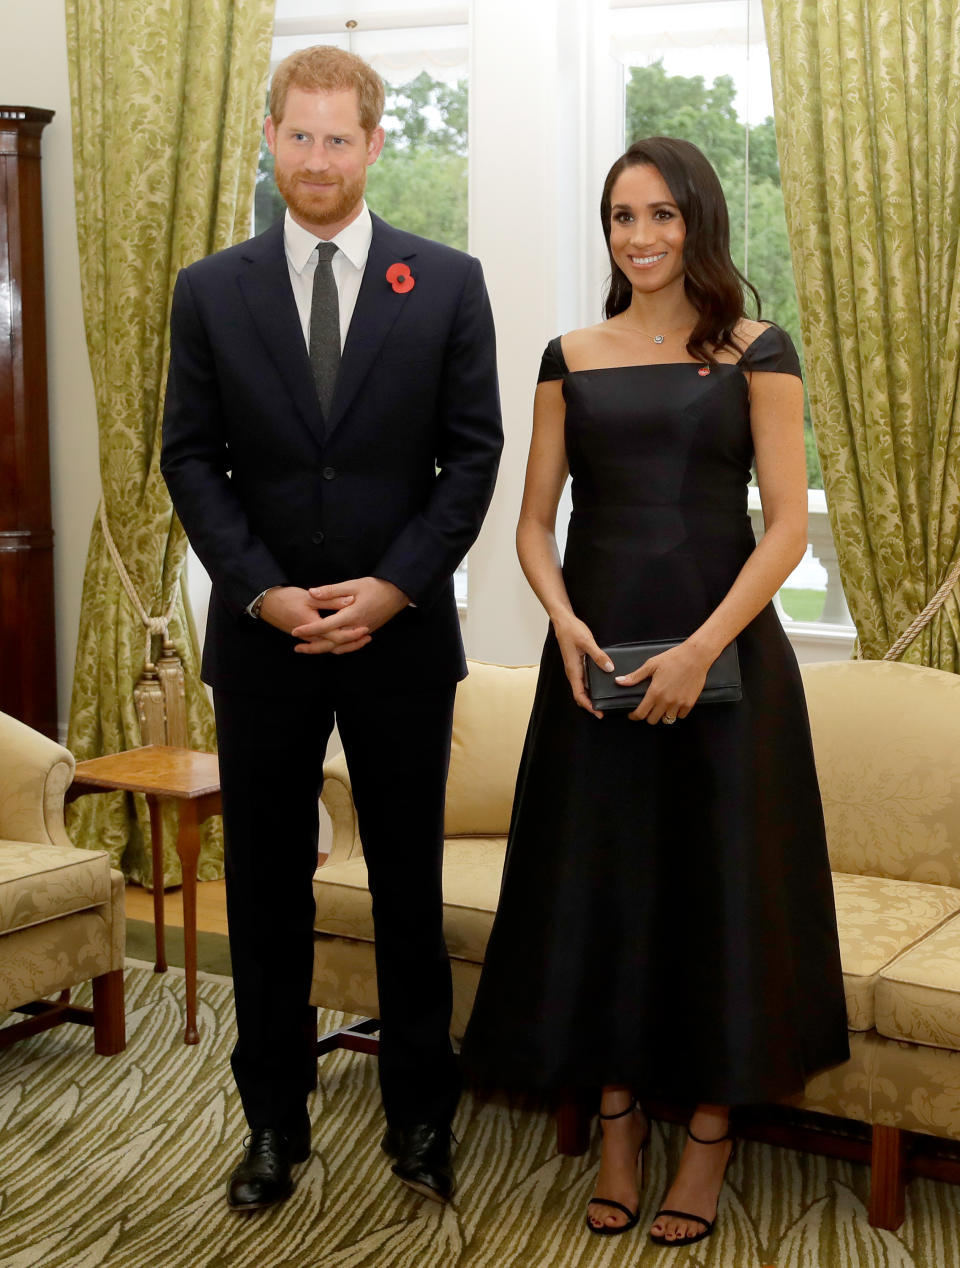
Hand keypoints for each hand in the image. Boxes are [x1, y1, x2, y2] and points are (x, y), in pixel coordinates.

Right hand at [259, 585, 371, 655]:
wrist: (266, 604)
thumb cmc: (286, 598)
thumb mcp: (309, 597)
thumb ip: (330, 599)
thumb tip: (350, 600)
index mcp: (312, 627)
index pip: (336, 636)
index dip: (352, 634)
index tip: (365, 628)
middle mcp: (310, 637)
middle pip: (335, 646)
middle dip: (352, 643)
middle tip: (368, 637)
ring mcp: (307, 638)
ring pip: (329, 647)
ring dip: (345, 645)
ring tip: (361, 640)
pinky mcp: (306, 636)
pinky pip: (324, 644)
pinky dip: (336, 643)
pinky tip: (344, 639)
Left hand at [292, 577, 410, 654]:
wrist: (398, 593)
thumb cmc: (375, 586)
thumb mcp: (352, 585)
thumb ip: (331, 591)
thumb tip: (312, 593)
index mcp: (351, 615)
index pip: (325, 626)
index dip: (309, 629)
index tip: (295, 631)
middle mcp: (356, 627)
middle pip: (332, 643)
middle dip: (313, 647)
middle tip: (297, 648)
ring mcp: (363, 631)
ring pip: (341, 646)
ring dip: (324, 649)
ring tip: (309, 649)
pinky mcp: (367, 631)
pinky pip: (349, 645)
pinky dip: (338, 648)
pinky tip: (330, 646)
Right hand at [551, 612, 612, 718]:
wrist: (563, 621)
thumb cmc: (571, 631)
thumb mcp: (587, 642)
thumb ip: (598, 656)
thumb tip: (609, 668)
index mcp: (573, 670)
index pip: (579, 694)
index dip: (588, 706)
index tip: (598, 713)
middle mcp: (573, 672)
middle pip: (580, 694)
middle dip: (591, 705)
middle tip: (604, 711)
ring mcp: (575, 668)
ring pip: (582, 688)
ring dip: (591, 696)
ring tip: (604, 701)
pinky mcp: (578, 664)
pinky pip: (584, 679)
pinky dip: (591, 686)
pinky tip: (601, 685)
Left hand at [616, 640, 714, 723]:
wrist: (695, 656)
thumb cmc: (673, 658)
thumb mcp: (651, 665)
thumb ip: (635, 676)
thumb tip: (619, 681)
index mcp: (655, 692)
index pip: (641, 713)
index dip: (634, 716)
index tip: (632, 714)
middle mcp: (666, 701)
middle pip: (653, 720)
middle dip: (648, 716)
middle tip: (647, 709)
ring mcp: (679, 703)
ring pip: (667, 720)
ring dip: (662, 715)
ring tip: (661, 707)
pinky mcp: (690, 703)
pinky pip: (681, 716)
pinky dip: (676, 713)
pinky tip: (674, 705)